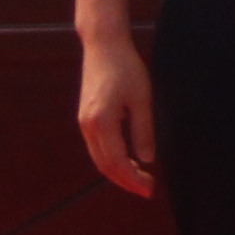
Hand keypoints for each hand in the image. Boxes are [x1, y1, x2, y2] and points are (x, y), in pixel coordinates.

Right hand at [77, 36, 158, 195]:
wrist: (104, 45)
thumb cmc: (126, 67)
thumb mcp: (142, 98)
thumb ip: (144, 130)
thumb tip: (147, 159)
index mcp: (102, 122)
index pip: (117, 162)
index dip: (133, 179)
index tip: (150, 188)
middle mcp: (88, 125)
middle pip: (104, 166)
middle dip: (126, 181)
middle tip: (148, 189)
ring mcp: (84, 122)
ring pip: (99, 158)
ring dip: (118, 172)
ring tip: (140, 178)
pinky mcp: (86, 117)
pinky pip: (97, 147)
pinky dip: (111, 159)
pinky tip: (128, 160)